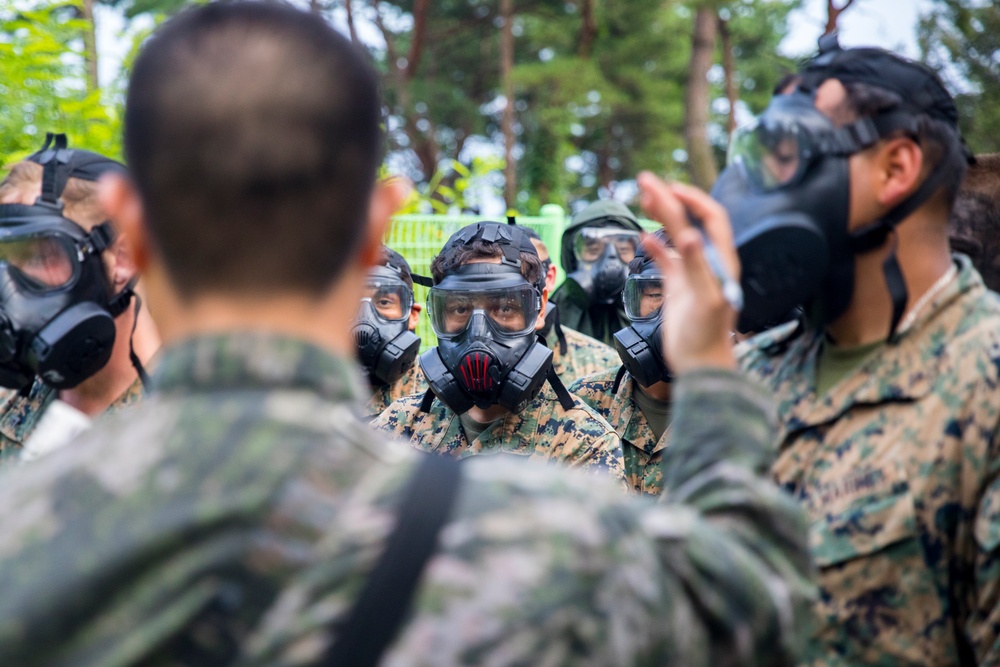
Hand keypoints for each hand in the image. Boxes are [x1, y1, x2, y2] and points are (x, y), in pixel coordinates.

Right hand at [636, 172, 738, 372]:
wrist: (700, 365)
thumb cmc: (707, 335)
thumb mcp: (704, 298)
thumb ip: (696, 266)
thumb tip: (689, 235)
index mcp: (721, 260)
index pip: (711, 217)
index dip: (693, 199)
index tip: (670, 187)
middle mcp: (708, 262)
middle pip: (690, 220)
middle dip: (670, 199)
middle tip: (645, 181)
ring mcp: (692, 274)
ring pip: (676, 236)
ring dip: (661, 216)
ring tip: (643, 198)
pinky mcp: (678, 288)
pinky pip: (666, 260)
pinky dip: (654, 247)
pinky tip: (643, 238)